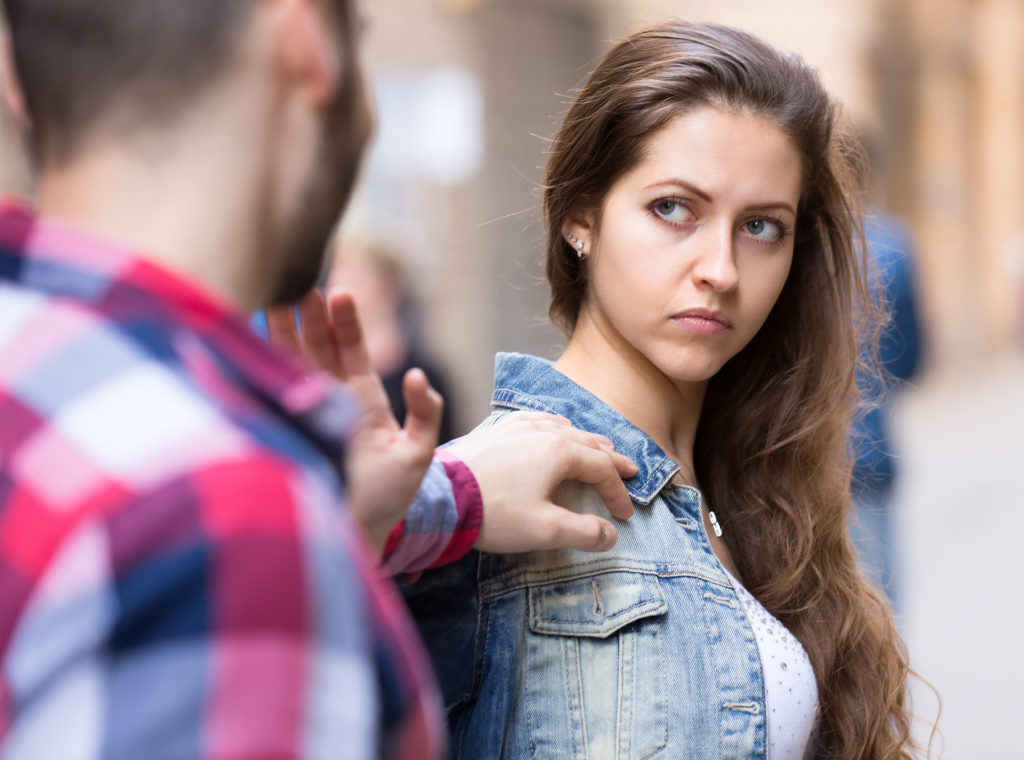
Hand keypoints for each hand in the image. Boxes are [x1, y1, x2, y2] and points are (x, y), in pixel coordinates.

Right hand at [266, 289, 442, 553]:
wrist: (356, 532)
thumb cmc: (388, 496)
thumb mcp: (416, 453)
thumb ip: (425, 412)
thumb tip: (419, 375)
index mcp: (362, 398)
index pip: (350, 350)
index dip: (344, 322)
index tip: (337, 292)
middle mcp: (331, 399)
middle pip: (316, 348)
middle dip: (307, 316)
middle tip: (300, 281)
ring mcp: (307, 412)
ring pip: (291, 363)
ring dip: (282, 332)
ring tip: (273, 296)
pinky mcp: (288, 428)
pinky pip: (273, 392)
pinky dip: (262, 367)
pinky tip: (249, 341)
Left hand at [446, 412, 637, 553]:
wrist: (441, 497)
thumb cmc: (494, 513)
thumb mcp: (545, 529)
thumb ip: (583, 532)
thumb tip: (610, 535)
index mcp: (559, 452)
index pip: (601, 469)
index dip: (617, 492)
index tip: (624, 515)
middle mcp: (541, 433)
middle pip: (587, 443)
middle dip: (610, 459)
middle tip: (630, 469)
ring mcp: (516, 428)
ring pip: (562, 428)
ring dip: (585, 440)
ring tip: (598, 446)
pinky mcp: (494, 433)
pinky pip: (533, 421)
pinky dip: (552, 426)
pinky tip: (550, 428)